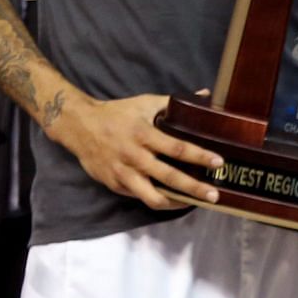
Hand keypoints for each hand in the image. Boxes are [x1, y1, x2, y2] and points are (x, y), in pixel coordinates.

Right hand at [52, 91, 222, 209]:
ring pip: (152, 197)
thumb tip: (205, 94)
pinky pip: (140, 197)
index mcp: (144, 135)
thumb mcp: (145, 103)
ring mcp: (123, 174)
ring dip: (176, 203)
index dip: (200, 157)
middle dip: (194, 188)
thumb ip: (174, 102)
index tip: (219, 163)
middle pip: (169, 177)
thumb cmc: (117, 114)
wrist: (79, 126)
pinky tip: (173, 200)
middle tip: (215, 195)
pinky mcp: (115, 185)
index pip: (177, 149)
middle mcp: (134, 157)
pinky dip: (158, 200)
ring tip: (195, 203)